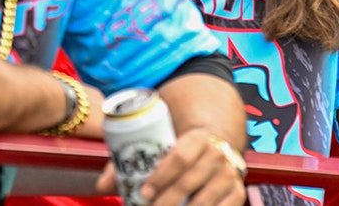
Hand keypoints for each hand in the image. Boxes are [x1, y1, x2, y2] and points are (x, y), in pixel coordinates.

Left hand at [95, 127, 245, 205]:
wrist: (216, 145)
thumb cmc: (180, 148)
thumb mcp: (162, 145)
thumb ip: (132, 162)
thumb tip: (101, 186)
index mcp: (198, 138)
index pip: (180, 157)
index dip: (161, 176)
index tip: (144, 193)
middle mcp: (218, 154)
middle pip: (188, 182)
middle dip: (165, 202)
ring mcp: (229, 174)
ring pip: (203, 201)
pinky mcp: (237, 193)